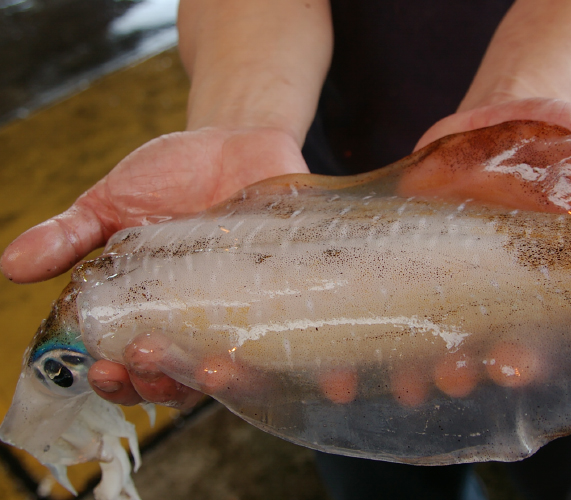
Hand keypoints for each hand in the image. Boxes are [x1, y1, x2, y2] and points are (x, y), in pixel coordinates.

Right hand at [3, 126, 308, 407]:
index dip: (121, 378)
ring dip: (248, 382)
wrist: (234, 136)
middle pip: (192, 378)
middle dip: (173, 382)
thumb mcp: (113, 198)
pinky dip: (320, 353)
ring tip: (233, 374)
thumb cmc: (170, 174)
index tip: (105, 368)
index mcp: (161, 313)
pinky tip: (326, 368)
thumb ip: (70, 234)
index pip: (138, 365)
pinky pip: (311, 327)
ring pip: (253, 365)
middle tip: (161, 368)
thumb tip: (12, 267)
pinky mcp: (302, 286)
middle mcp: (212, 322)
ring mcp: (259, 308)